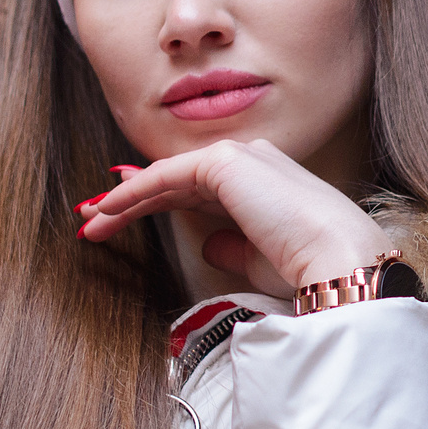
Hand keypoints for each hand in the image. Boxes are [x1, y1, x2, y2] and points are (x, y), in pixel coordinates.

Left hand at [76, 139, 390, 296]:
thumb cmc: (309, 270)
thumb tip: (209, 244)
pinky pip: (166, 177)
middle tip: (95, 219)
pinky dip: (133, 193)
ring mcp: (240, 158)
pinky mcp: (225, 163)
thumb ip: (233, 247)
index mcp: (266, 182)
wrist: (337, 263)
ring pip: (167, 177)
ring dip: (124, 200)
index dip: (158, 204)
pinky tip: (106, 210)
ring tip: (90, 222)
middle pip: (177, 179)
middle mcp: (253, 161)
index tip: (123, 220)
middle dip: (132, 200)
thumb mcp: (260, 262)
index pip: (199, 188)